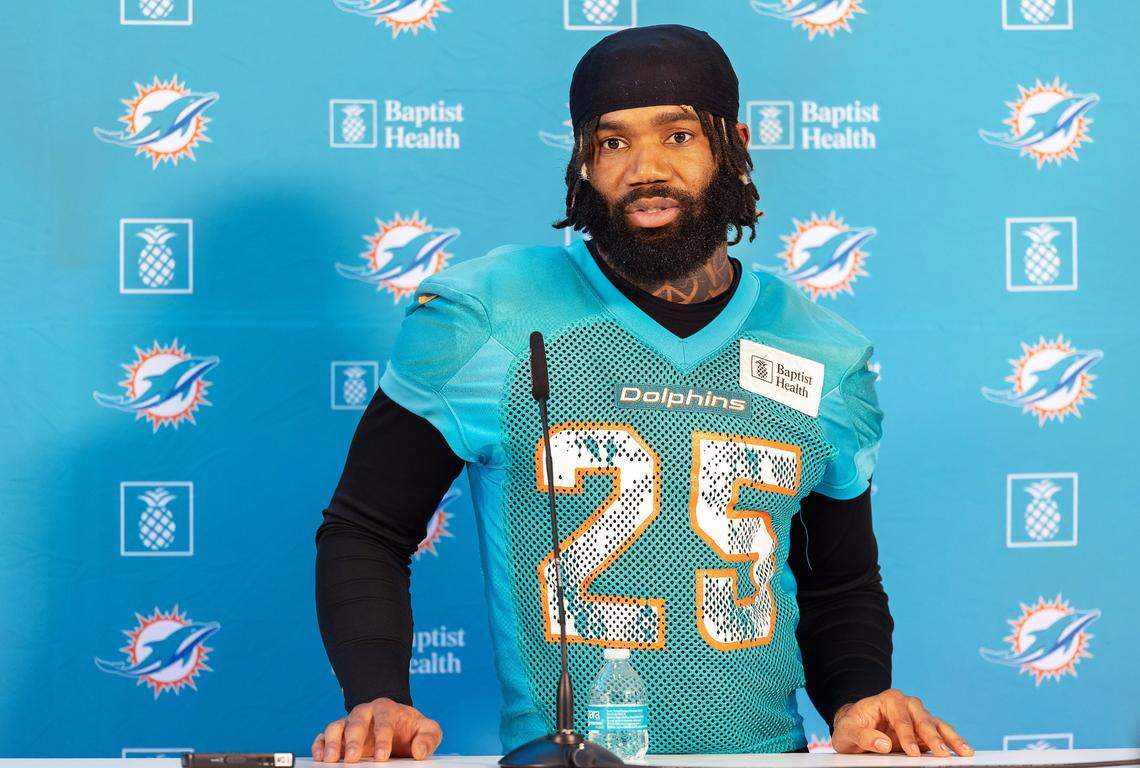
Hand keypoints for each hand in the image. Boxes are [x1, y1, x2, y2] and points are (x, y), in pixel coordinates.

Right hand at [312, 697, 442, 762]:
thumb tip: (419, 751)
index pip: (384, 720)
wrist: (398, 726)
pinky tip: (320, 757)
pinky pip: (323, 736)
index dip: (383, 737)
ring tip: (331, 759)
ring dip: (332, 742)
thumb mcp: (427, 729)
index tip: (382, 756)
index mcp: (386, 708)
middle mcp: (365, 713)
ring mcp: (349, 724)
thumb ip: (428, 737)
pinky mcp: (338, 736)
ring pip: (336, 726)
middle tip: (353, 758)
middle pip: (356, 721)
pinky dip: (319, 744)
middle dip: (353, 739)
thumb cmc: (411, 728)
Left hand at [831, 688, 972, 756]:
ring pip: (936, 724)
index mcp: (887, 700)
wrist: (855, 728)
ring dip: (950, 738)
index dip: (906, 735)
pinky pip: (940, 734)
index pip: (900, 717)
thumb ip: (863, 736)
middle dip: (932, 736)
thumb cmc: (851, 727)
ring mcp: (917, 716)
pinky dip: (951, 742)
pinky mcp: (924, 730)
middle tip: (941, 753)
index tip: (911, 751)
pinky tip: (962, 752)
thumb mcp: (847, 732)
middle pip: (922, 718)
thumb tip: (884, 743)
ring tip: (964, 751)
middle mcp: (906, 704)